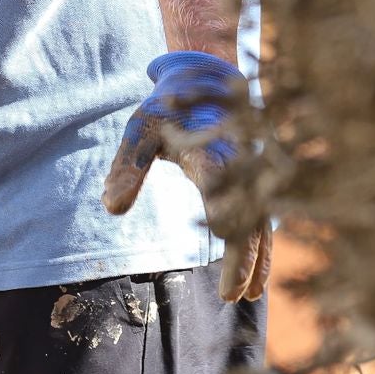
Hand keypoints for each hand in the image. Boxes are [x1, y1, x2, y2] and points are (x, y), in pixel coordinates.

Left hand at [102, 50, 271, 300]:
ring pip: (262, 218)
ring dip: (258, 257)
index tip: (227, 284)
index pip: (224, 205)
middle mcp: (238, 163)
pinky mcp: (253, 174)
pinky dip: (262, 242)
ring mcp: (250, 169)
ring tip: (252, 295)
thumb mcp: (140, 131)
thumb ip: (127, 169)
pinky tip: (259, 271)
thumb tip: (111, 209)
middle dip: (244, 260)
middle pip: (249, 219)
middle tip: (233, 297)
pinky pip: (263, 212)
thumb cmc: (167, 108)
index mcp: (210, 153)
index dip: (230, 245)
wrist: (204, 75)